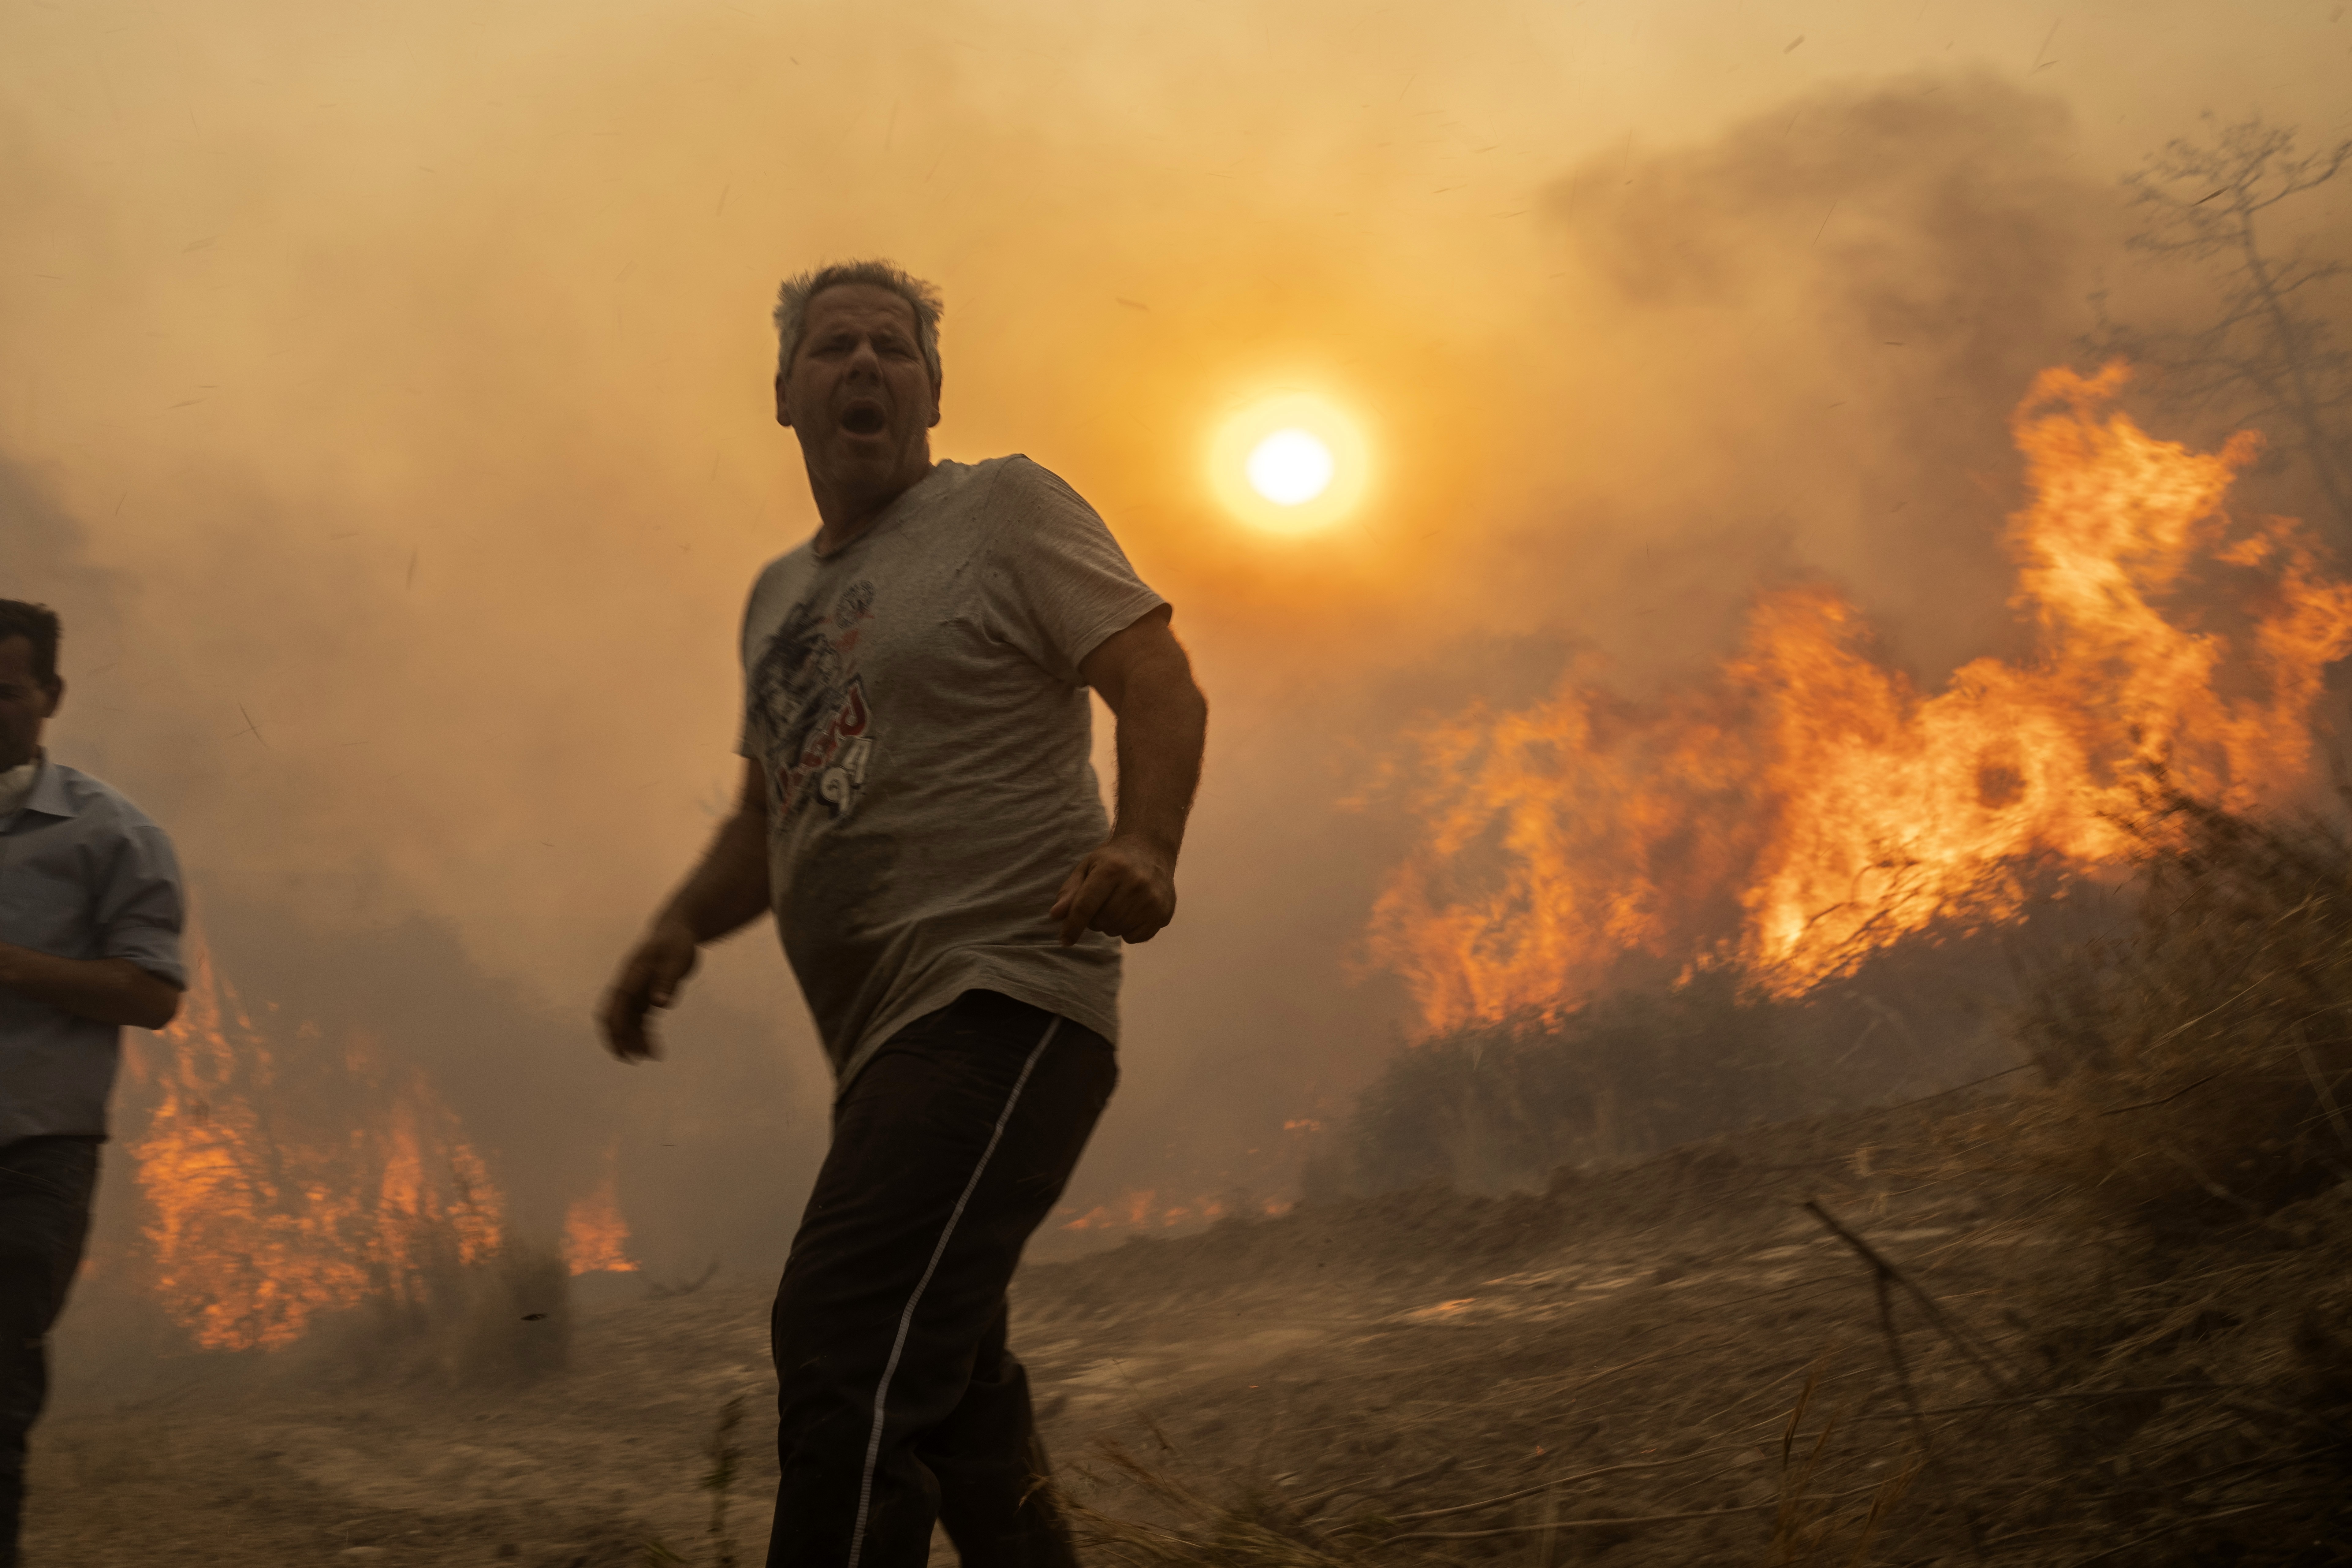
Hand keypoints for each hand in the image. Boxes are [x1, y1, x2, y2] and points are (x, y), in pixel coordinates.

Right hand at [597, 917, 700, 1061]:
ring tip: (651, 1057)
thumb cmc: (676, 942)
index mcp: (631, 976)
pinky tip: (654, 1048)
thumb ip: (667, 980)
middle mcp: (629, 986)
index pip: (616, 1006)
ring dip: (634, 1040)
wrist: (678, 931)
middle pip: (615, 1017)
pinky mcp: (647, 997)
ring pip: (628, 1022)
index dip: (617, 1028)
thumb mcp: (676, 957)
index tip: (625, 1047)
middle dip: (619, 1039)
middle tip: (633, 1060)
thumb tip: (661, 1004)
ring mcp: (636, 993)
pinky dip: (644, 1034)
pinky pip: (641, 1020)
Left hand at [1050, 836, 1176, 945]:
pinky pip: (1134, 938)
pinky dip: (1127, 930)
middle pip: (1100, 922)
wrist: (1151, 851)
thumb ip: (1070, 891)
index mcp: (1112, 869)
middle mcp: (1135, 884)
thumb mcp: (1087, 867)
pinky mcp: (1163, 913)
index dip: (1072, 926)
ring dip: (1110, 924)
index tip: (1064, 940)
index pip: (1086, 906)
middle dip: (1094, 919)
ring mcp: (1152, 900)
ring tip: (1117, 904)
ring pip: (1116, 931)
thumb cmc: (1112, 861)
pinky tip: (1132, 911)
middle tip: (1101, 902)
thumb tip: (1056, 916)